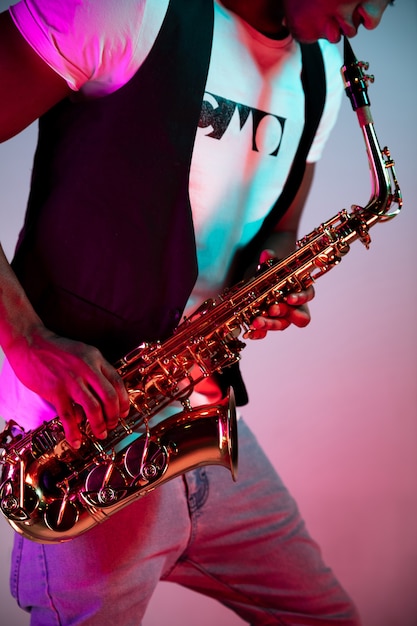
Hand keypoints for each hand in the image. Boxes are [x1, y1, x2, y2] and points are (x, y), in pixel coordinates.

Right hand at [6, 326, 129, 448]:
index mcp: (95, 358)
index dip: (124, 401)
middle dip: (114, 416)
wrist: (29, 342)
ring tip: (100, 433)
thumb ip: (93, 370)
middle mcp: (87, 368)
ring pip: (93, 408)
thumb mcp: (81, 353)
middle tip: (112, 425)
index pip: (117, 382)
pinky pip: (68, 416)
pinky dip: (74, 432)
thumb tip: (101, 394)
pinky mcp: (56, 390)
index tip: (124, 412)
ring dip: (99, 425)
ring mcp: (71, 380)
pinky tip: (77, 440)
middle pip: (109, 397)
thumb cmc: (54, 349)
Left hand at [243, 249, 314, 339]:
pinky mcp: (268, 322)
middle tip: (272, 310)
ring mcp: (281, 316)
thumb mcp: (271, 264)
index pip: (307, 296)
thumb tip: (266, 254)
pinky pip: (266, 332)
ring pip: (281, 325)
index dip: (301, 298)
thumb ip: (270, 260)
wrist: (259, 278)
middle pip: (296, 316)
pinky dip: (259, 333)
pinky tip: (250, 333)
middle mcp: (294, 306)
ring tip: (257, 322)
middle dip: (283, 313)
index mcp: (301, 290)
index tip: (290, 298)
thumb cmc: (272, 271)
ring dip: (269, 325)